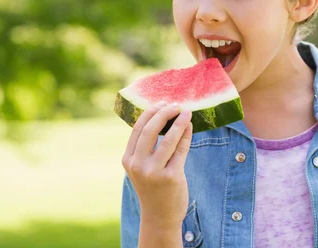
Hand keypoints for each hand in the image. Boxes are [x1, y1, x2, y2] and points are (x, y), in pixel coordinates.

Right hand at [122, 102, 192, 227]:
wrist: (159, 216)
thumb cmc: (152, 186)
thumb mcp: (141, 167)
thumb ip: (145, 147)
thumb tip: (161, 115)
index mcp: (128, 160)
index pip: (137, 129)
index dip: (150, 112)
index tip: (162, 102)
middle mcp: (138, 165)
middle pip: (150, 130)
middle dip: (164, 113)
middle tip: (175, 104)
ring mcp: (154, 172)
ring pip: (168, 139)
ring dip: (178, 122)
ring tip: (186, 111)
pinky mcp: (171, 177)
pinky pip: (181, 150)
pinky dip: (186, 135)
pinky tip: (190, 126)